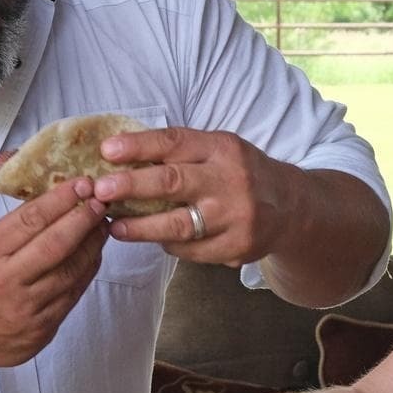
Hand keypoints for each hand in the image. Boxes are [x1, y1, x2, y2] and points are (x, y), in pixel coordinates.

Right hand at [0, 177, 108, 370]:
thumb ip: (12, 227)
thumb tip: (51, 198)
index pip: (30, 220)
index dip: (60, 200)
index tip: (81, 184)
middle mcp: (7, 281)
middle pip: (56, 245)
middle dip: (83, 219)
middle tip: (100, 202)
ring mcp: (27, 308)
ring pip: (71, 271)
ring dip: (92, 245)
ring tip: (102, 225)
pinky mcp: (42, 328)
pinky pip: (73, 294)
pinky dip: (88, 270)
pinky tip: (94, 254)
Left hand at [92, 128, 301, 266]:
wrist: (291, 207)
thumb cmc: (241, 174)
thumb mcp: (220, 150)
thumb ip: (182, 152)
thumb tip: (122, 158)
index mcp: (222, 148)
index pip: (175, 142)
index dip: (139, 145)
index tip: (107, 150)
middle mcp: (230, 179)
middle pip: (173, 182)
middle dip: (132, 186)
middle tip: (101, 190)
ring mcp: (235, 216)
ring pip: (179, 224)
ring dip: (141, 227)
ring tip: (115, 226)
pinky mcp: (237, 246)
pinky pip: (192, 250)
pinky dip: (169, 245)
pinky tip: (154, 240)